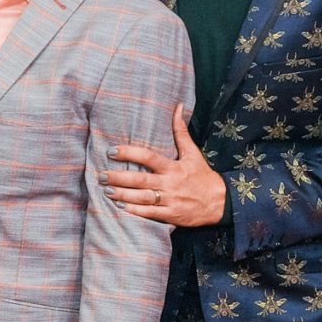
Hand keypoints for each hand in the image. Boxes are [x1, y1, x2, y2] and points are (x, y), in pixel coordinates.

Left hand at [102, 105, 228, 227]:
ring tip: (106, 190)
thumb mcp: (193, 152)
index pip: (148, 157)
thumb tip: (178, 106)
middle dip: (119, 178)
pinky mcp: (171, 215)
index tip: (112, 151)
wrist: (219, 202)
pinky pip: (150, 214)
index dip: (129, 153)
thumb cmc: (202, 175)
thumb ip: (180, 131)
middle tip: (101, 175)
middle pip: (140, 180)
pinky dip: (135, 211)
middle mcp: (170, 183)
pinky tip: (120, 207)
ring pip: (142, 198)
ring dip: (122, 195)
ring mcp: (170, 200)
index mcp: (173, 167)